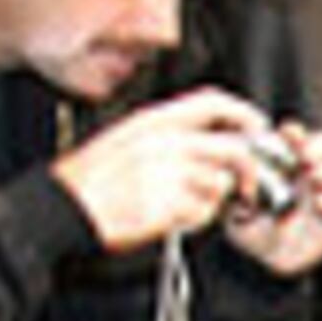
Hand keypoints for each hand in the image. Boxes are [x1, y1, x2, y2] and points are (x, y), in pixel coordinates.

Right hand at [53, 90, 321, 258]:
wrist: (63, 206)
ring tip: (187, 205)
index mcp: (154, 121)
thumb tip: (200, 142)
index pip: (213, 101)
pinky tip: (173, 217)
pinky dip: (196, 219)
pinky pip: (203, 212)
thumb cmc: (88, 178)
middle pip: (233, 148)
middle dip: (249, 171)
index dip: (244, 112)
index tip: (258, 125)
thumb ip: (164, 135)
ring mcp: (169, 173)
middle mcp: (166, 142)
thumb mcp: (125, 137)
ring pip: (220, 184)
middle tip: (247, 187)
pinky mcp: (169, 204)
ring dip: (214, 199)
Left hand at [220, 117, 321, 277]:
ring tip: (316, 179)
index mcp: (284, 162)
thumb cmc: (250, 228)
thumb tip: (238, 167)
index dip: (295, 132)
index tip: (289, 134)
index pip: (295, 137)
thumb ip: (238, 188)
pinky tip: (321, 205)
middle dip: (318, 147)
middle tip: (307, 159)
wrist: (270, 258)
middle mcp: (307, 171)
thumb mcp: (235, 204)